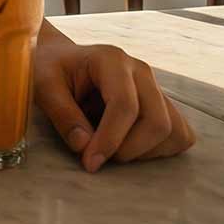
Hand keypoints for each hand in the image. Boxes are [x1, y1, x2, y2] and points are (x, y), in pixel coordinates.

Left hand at [31, 31, 196, 172]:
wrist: (61, 61)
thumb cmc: (50, 70)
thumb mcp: (43, 86)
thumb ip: (62, 115)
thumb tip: (85, 147)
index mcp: (112, 60)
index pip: (125, 105)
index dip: (109, 140)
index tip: (89, 163)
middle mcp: (141, 71)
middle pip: (157, 122)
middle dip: (128, 150)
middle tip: (97, 158)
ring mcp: (156, 88)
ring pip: (173, 131)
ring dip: (144, 152)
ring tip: (112, 149)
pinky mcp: (162, 105)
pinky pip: (180, 135)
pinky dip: (159, 150)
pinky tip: (130, 147)